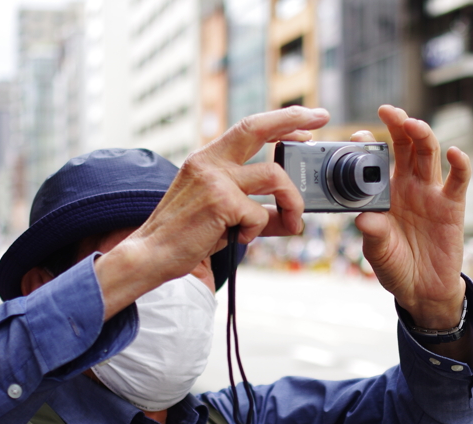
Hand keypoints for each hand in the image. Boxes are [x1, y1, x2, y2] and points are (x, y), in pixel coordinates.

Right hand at [96, 106, 329, 318]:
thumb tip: (292, 217)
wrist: (151, 255)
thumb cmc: (185, 237)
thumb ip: (256, 210)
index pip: (248, 128)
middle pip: (257, 127)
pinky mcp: (220, 201)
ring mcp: (214, 179)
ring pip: (275, 177)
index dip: (280, 121)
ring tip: (291, 222)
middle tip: (320, 120)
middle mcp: (210, 162)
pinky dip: (257, 230)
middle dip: (292, 119)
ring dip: (293, 202)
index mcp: (208, 159)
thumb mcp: (223, 216)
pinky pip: (259, 214)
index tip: (306, 120)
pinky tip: (239, 238)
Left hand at [353, 105, 470, 329]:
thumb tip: (364, 219)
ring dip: (422, 134)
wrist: (422, 291)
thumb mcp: (378, 252)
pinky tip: (455, 153)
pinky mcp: (453, 205)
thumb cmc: (396, 267)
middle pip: (405, 146)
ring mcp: (431, 193)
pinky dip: (460, 163)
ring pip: (428, 153)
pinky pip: (458, 179)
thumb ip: (373, 234)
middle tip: (388, 111)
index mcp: (384, 192)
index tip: (356, 136)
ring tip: (412, 124)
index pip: (376, 160)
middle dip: (397, 125)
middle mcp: (407, 186)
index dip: (368, 144)